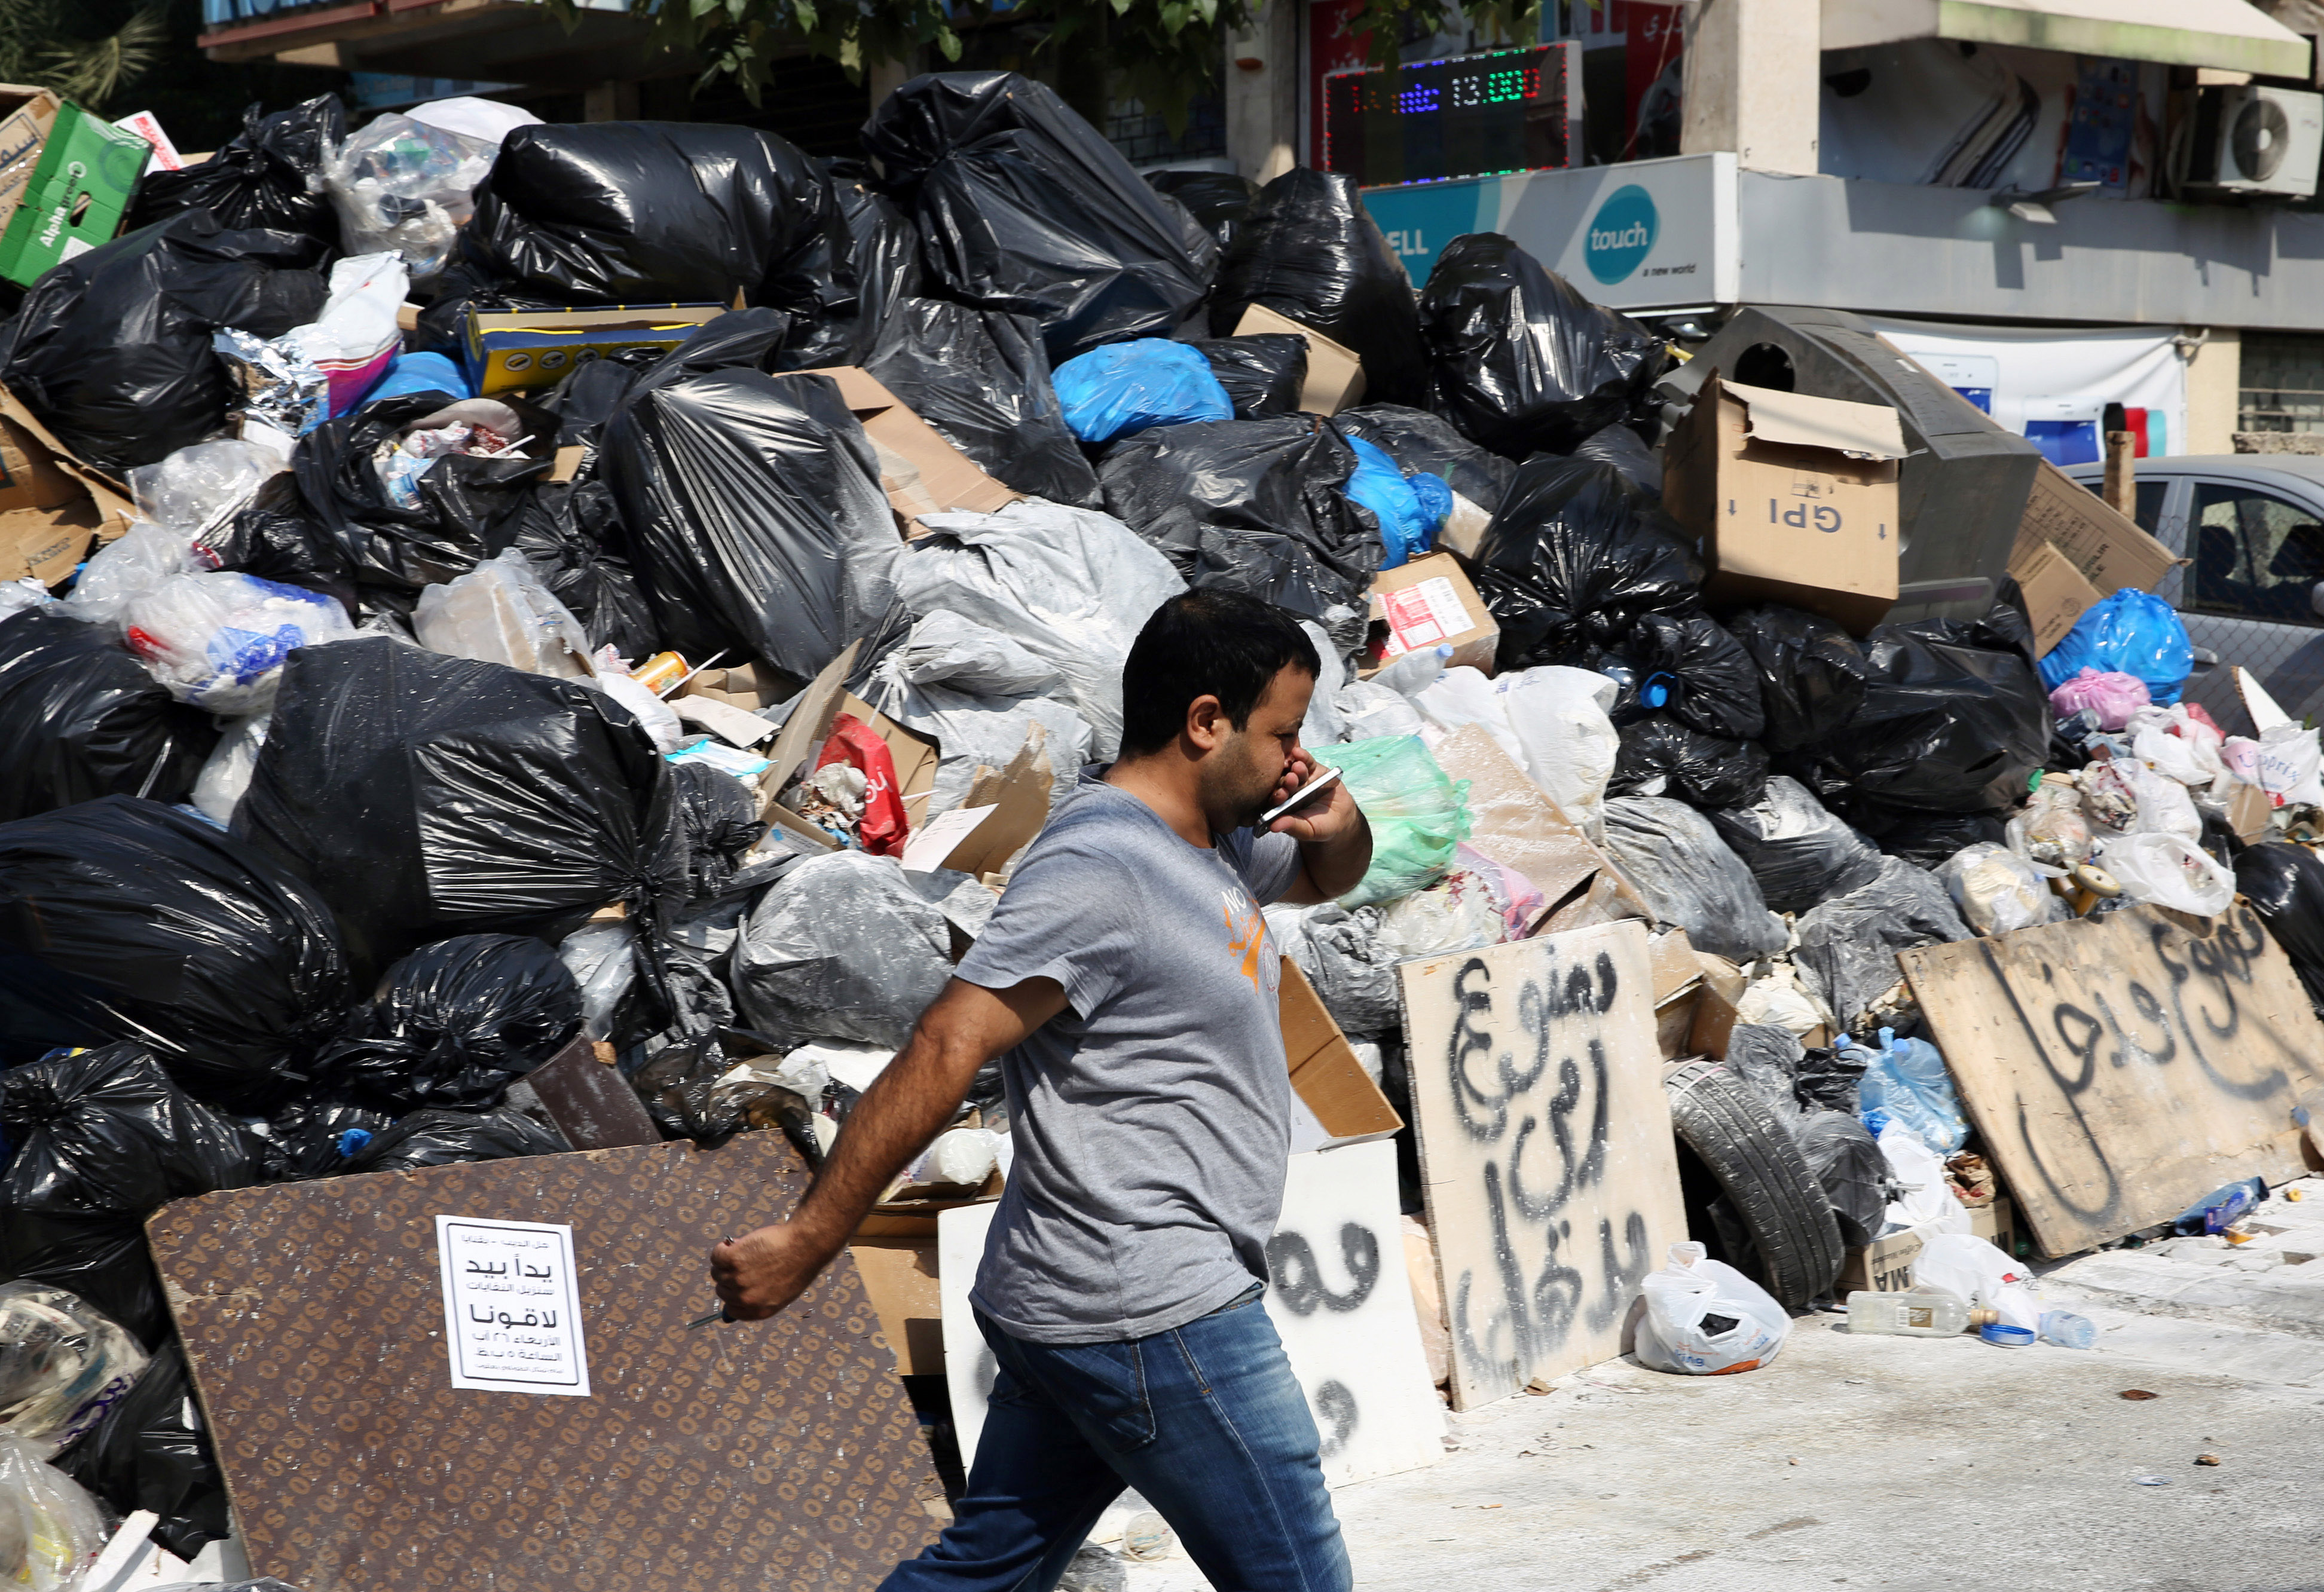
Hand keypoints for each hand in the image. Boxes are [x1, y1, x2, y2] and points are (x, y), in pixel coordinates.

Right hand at [710, 1222, 832, 1320]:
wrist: (805, 1245)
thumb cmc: (799, 1264)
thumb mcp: (783, 1292)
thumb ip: (760, 1298)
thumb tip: (738, 1297)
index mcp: (759, 1311)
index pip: (732, 1309)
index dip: (733, 1295)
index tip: (736, 1284)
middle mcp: (746, 1299)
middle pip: (722, 1290)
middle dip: (729, 1277)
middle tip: (742, 1263)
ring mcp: (738, 1279)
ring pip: (717, 1272)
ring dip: (725, 1262)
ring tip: (742, 1252)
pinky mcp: (733, 1259)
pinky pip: (716, 1256)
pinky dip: (722, 1248)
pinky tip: (734, 1243)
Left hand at [1268, 747, 1361, 844]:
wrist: (1340, 818)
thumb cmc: (1321, 826)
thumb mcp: (1308, 830)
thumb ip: (1292, 826)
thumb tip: (1274, 827)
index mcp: (1282, 805)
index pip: (1275, 799)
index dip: (1277, 796)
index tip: (1281, 795)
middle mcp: (1289, 790)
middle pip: (1284, 782)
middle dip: (1287, 780)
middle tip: (1291, 779)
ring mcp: (1300, 779)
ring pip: (1294, 770)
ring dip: (1295, 768)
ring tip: (1298, 767)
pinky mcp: (1312, 769)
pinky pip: (1306, 761)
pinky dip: (1303, 756)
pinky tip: (1299, 753)